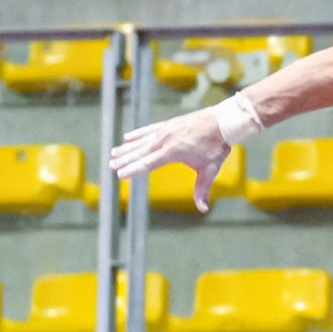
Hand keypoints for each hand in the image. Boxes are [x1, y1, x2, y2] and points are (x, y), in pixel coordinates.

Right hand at [109, 107, 229, 212]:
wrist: (222, 121)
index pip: (148, 163)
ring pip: (142, 141)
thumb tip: (203, 209)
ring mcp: (165, 130)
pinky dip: (137, 134)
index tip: (121, 175)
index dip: (133, 170)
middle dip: (125, 160)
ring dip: (127, 148)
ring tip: (113, 153)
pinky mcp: (168, 124)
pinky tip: (127, 138)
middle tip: (111, 166)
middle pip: (140, 152)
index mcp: (172, 152)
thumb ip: (202, 189)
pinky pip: (149, 130)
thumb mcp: (210, 170)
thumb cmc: (216, 147)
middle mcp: (165, 140)